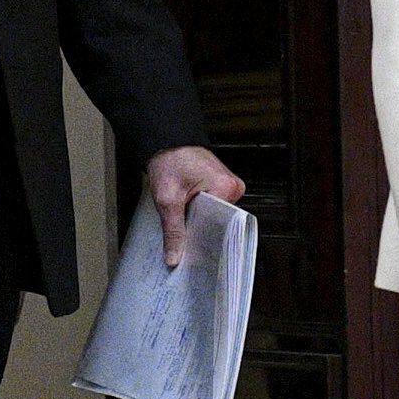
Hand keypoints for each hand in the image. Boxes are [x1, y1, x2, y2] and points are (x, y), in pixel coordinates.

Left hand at [146, 145, 244, 265]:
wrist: (166, 142)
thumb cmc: (169, 160)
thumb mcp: (167, 199)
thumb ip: (172, 230)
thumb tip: (175, 256)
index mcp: (226, 187)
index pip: (220, 225)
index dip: (203, 238)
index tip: (191, 250)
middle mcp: (233, 186)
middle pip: (219, 222)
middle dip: (200, 229)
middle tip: (184, 235)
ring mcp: (229, 185)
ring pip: (215, 216)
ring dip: (200, 220)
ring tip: (185, 218)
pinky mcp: (222, 185)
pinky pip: (214, 206)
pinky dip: (201, 212)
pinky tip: (190, 212)